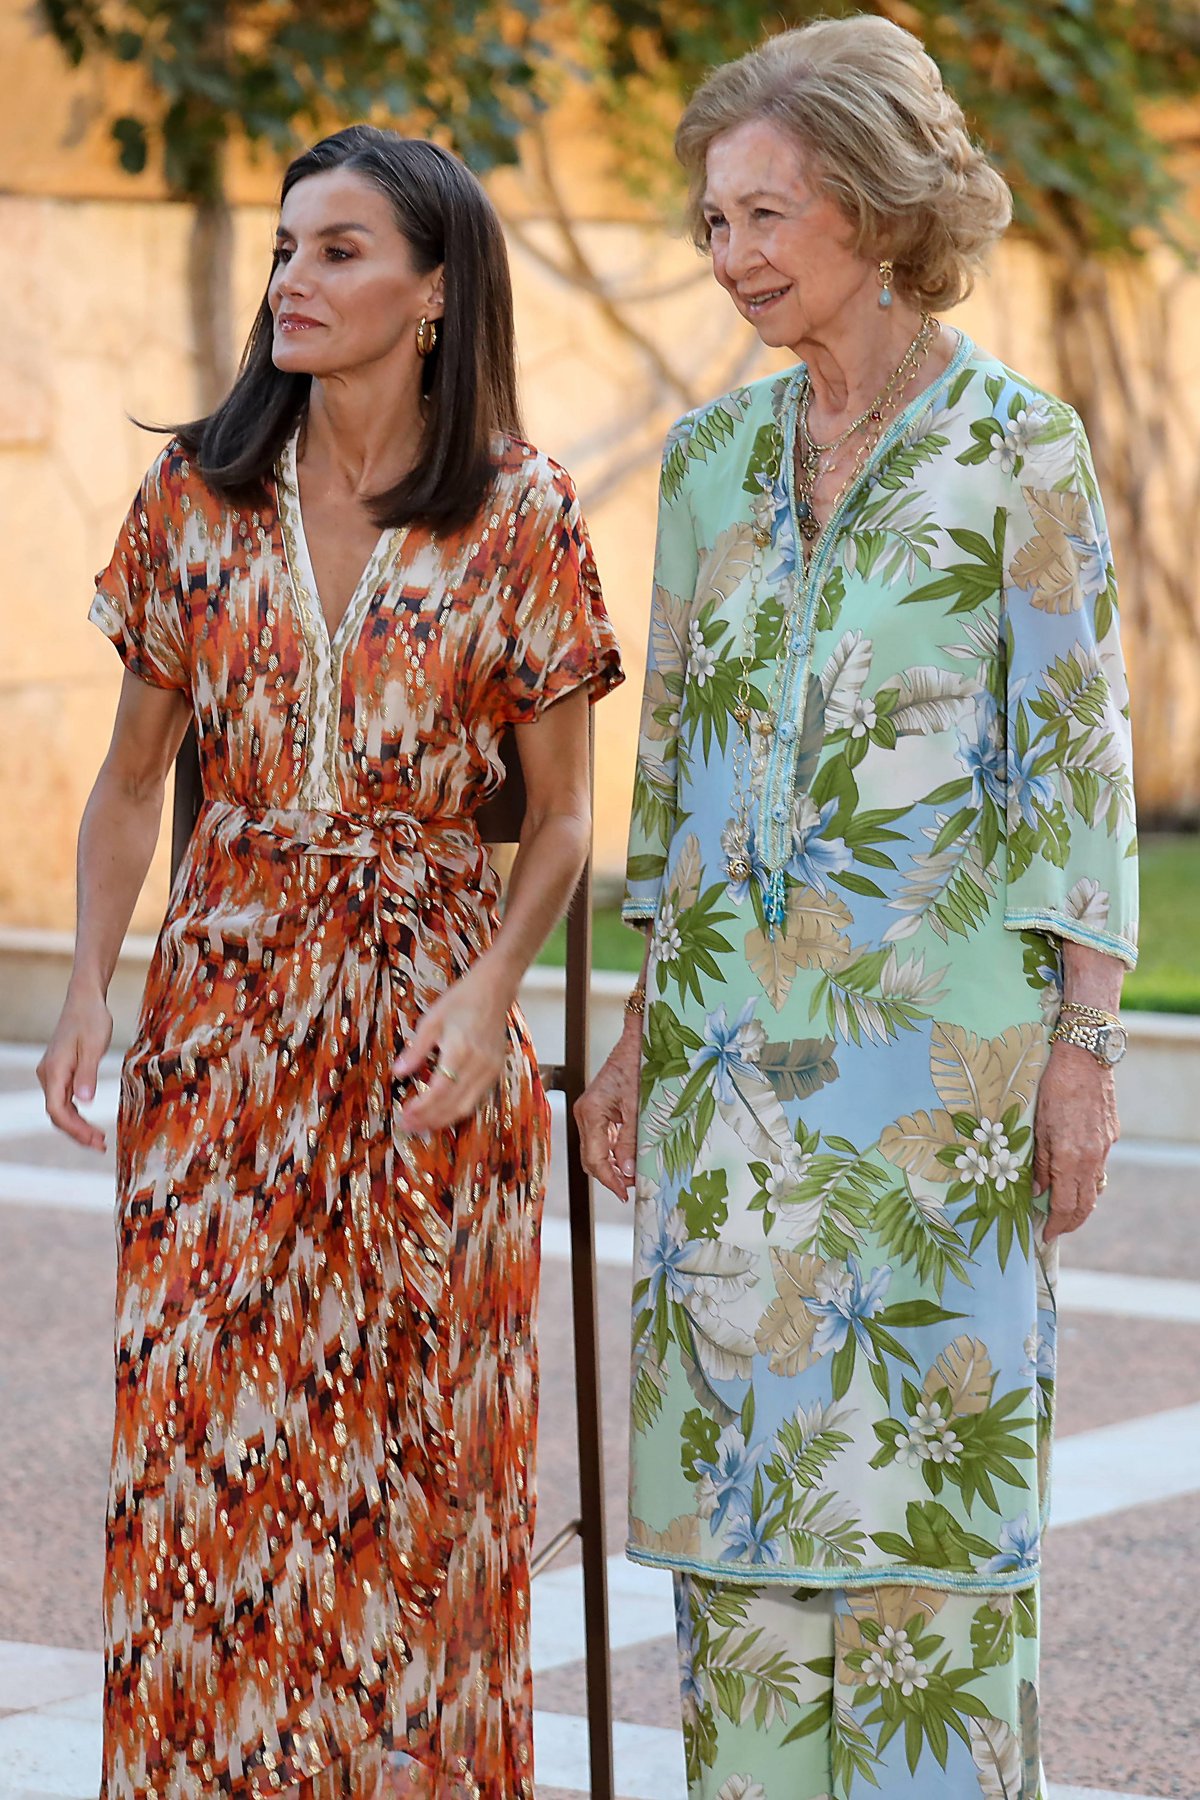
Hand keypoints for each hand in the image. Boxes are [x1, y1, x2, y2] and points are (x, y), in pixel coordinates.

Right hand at [37, 984, 113, 1151]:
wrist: (84, 1000)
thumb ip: (87, 1075)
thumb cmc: (91, 1020)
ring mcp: (52, 1073)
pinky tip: (89, 1122)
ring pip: (60, 1108)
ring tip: (98, 1140)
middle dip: (77, 1132)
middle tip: (100, 1146)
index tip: (93, 1139)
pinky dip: (76, 1113)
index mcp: (54, 1071)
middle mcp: (48, 1075)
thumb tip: (84, 1102)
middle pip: (57, 1113)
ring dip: (77, 1126)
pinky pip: (63, 1099)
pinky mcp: (59, 1071)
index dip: (74, 1128)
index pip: (57, 1109)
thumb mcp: (94, 1047)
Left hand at [394, 961, 511, 1133]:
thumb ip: (415, 1050)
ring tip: (422, 1125)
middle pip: (453, 1104)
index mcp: (460, 1050)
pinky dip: (459, 1110)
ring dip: (444, 1120)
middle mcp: (479, 1065)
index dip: (421, 1108)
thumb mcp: (431, 1020)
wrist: (494, 990)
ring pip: (467, 1107)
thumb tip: (398, 1073)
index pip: (439, 1090)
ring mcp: (490, 1070)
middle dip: (429, 1120)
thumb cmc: (460, 1001)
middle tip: (408, 1127)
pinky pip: (477, 1099)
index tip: (404, 1115)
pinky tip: (443, 1113)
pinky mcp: (496, 1071)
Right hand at [575, 1023, 640, 1200]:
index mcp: (590, 1112)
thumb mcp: (638, 1106)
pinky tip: (630, 1157)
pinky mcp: (597, 1110)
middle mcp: (584, 1113)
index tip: (624, 1194)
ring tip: (634, 1175)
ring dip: (613, 1165)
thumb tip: (628, 1171)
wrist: (637, 1041)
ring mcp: (589, 1112)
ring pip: (595, 1150)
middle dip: (610, 1175)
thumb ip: (631, 1140)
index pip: (594, 1158)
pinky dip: (614, 1151)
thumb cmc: (638, 1066)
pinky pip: (601, 1138)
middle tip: (632, 1188)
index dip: (609, 1180)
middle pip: (590, 1158)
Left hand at [1034, 1039, 1118, 1241]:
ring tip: (1064, 1209)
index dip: (1056, 1225)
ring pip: (1095, 1186)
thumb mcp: (1037, 1125)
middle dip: (1071, 1222)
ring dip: (1081, 1202)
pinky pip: (1100, 1165)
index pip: (1066, 1206)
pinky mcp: (1111, 1134)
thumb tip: (1039, 1190)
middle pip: (1086, 1204)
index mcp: (1071, 1158)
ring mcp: (1105, 1146)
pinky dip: (1088, 1178)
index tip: (1046, 1236)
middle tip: (1056, 1230)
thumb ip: (1040, 1161)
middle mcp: (1093, 1157)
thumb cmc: (1052, 1087)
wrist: (1084, 1056)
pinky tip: (1074, 1176)